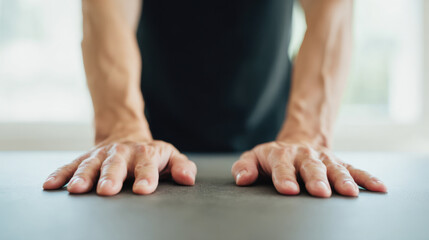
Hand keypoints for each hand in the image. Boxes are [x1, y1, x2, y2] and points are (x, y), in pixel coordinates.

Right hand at [43, 139, 196, 195]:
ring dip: (83, 176)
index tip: (144, 190)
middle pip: (116, 164)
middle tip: (107, 190)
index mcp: (146, 153)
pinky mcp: (86, 157)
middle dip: (111, 177)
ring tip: (76, 189)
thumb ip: (182, 167)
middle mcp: (122, 153)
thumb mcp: (170, 156)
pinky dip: (60, 174)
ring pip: (90, 164)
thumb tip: (188, 179)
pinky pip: (71, 165)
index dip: (146, 177)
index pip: (147, 165)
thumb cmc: (151, 154)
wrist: (127, 133)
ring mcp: (102, 155)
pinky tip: (50, 184)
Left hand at [232, 141, 386, 196]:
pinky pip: (355, 170)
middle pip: (311, 168)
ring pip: (335, 169)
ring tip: (350, 192)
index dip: (285, 178)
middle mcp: (305, 157)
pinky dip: (367, 178)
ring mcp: (324, 160)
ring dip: (343, 180)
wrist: (298, 141)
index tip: (288, 189)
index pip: (282, 167)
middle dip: (316, 179)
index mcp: (282, 155)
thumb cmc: (274, 156)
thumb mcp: (255, 157)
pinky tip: (379, 188)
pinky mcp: (339, 163)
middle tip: (319, 191)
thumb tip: (242, 178)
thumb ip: (244, 166)